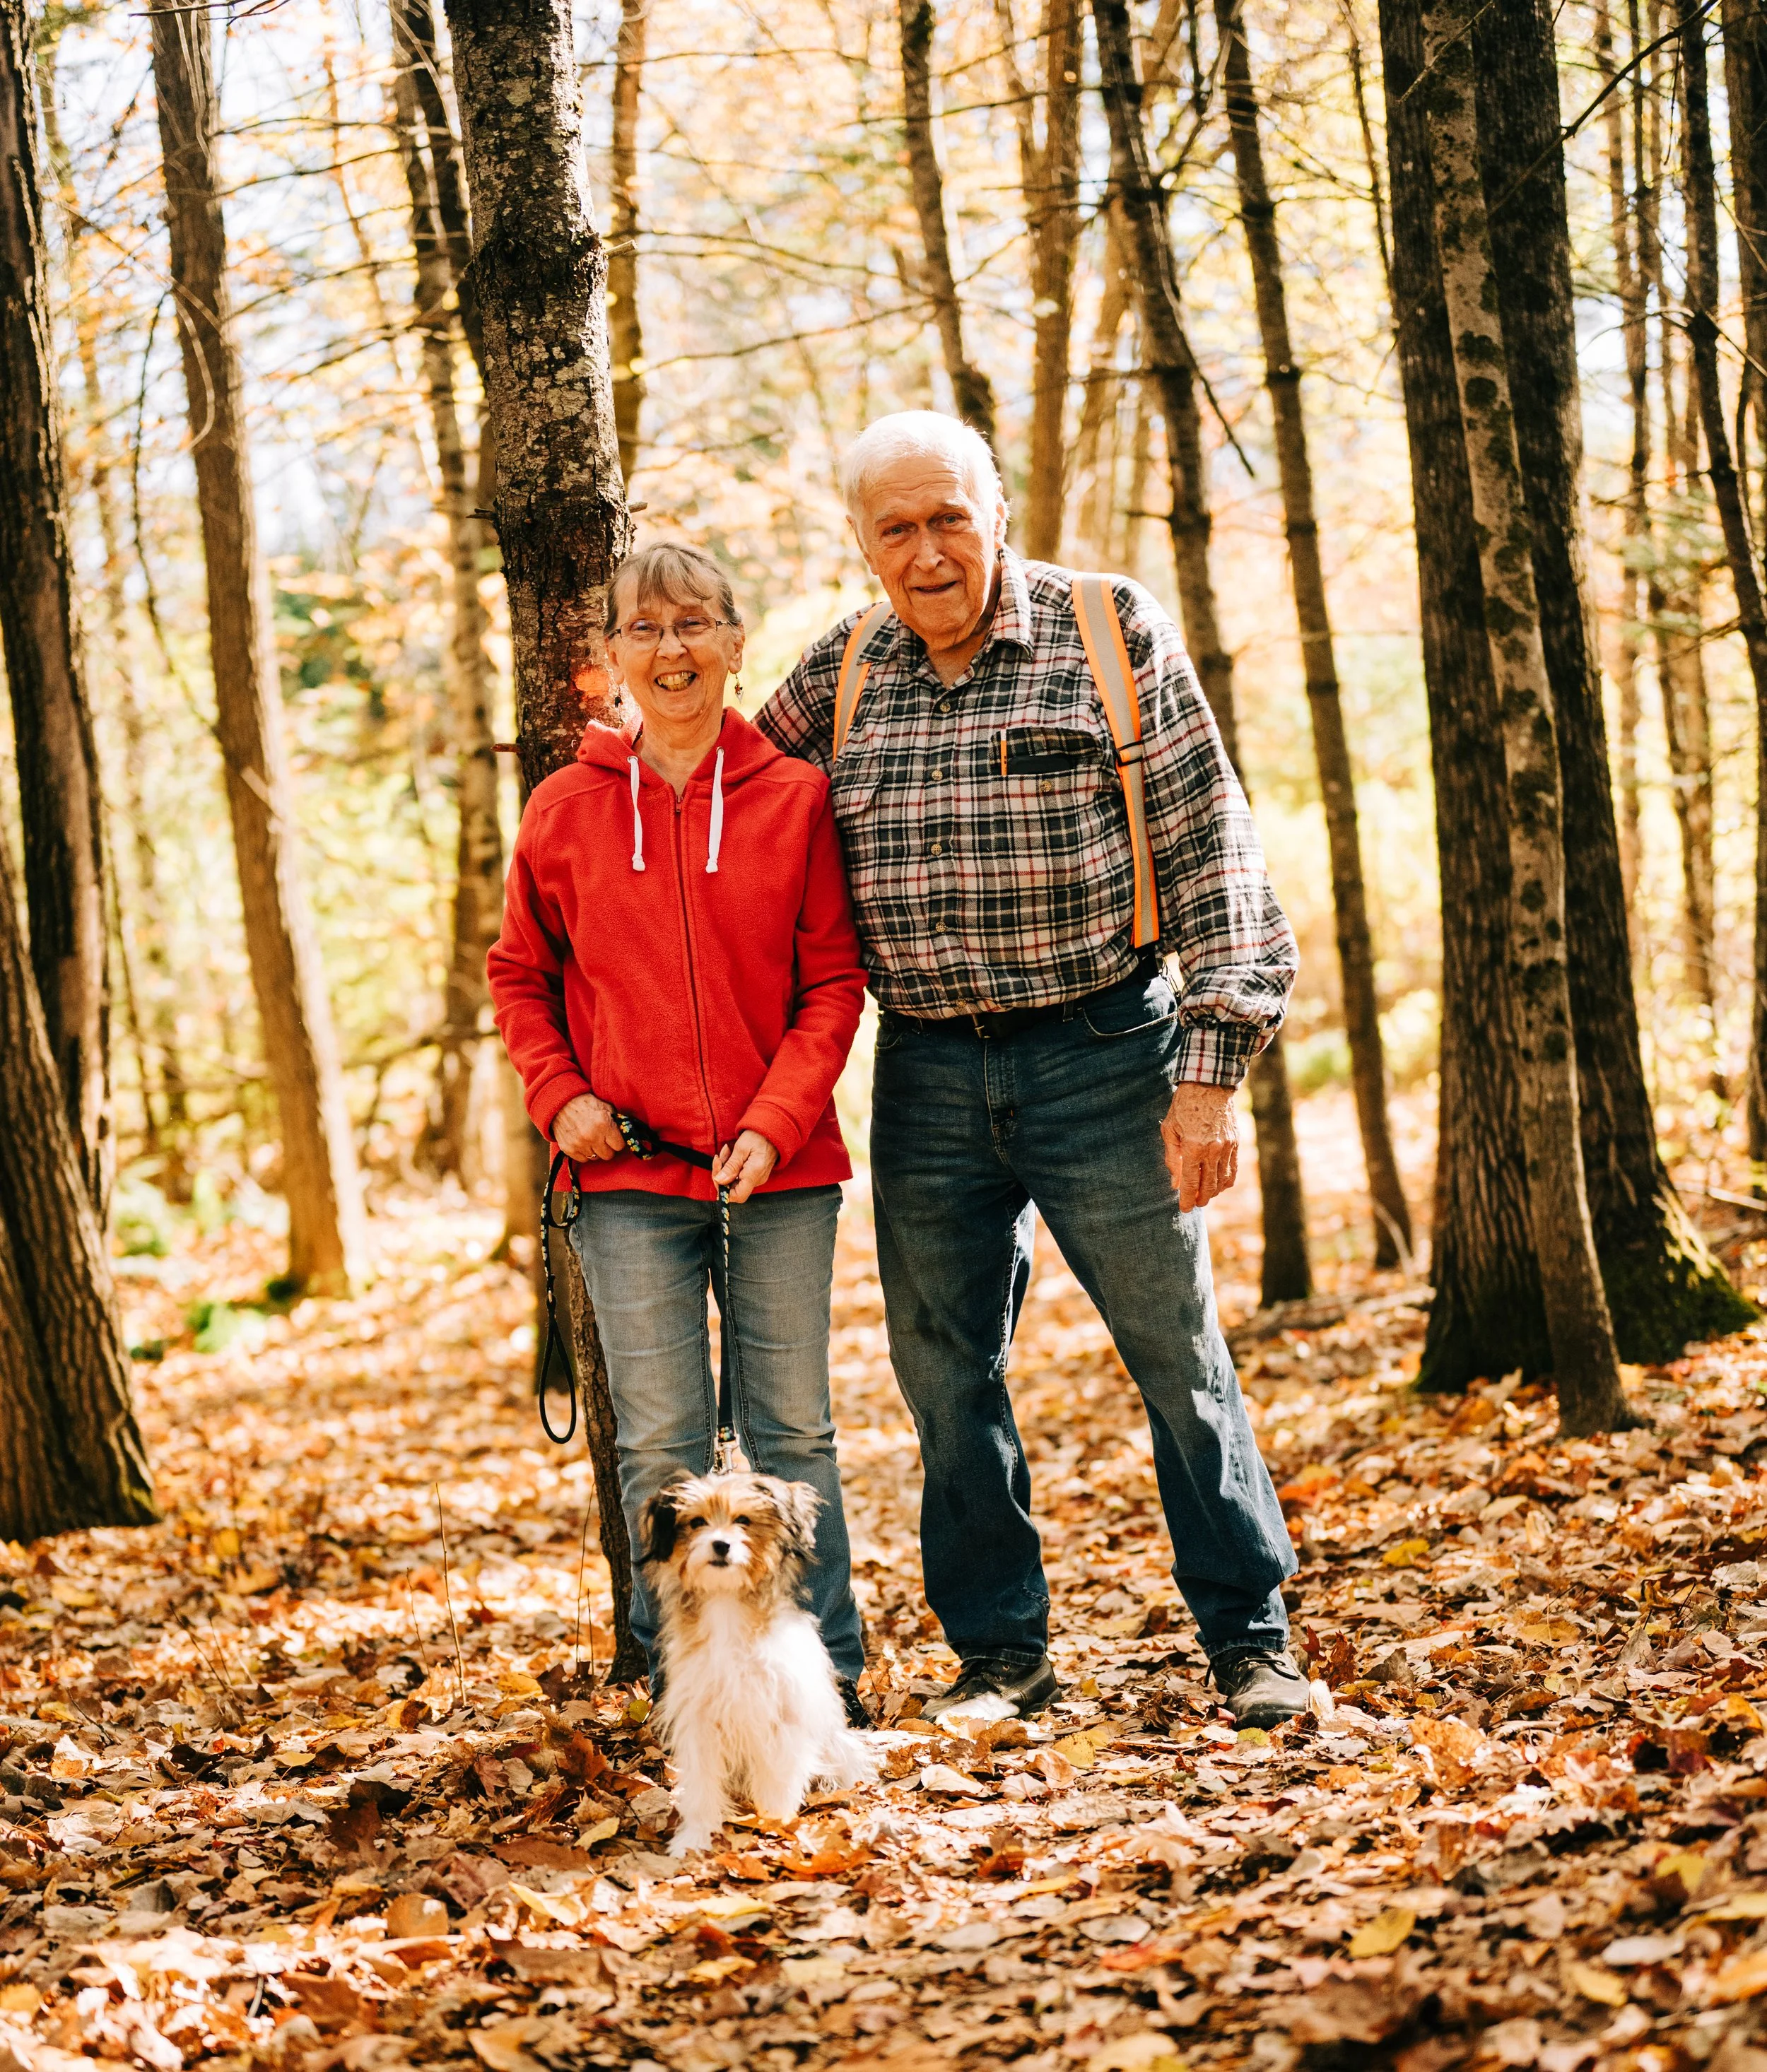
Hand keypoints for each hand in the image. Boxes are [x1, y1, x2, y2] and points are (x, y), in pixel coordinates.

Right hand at [553, 1093, 626, 1162]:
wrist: (560, 1103)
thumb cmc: (586, 1104)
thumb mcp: (605, 1107)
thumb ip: (616, 1121)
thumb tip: (626, 1133)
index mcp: (603, 1124)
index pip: (619, 1145)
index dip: (618, 1141)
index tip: (614, 1137)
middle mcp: (591, 1136)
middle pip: (608, 1155)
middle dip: (608, 1148)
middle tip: (603, 1139)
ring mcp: (579, 1144)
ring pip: (596, 1158)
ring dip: (596, 1150)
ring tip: (592, 1139)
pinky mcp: (568, 1149)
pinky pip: (583, 1160)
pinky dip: (584, 1153)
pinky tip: (583, 1142)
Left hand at [713, 1130, 778, 1202]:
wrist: (774, 1129)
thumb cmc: (759, 1136)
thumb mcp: (741, 1148)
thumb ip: (730, 1167)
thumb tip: (719, 1181)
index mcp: (754, 1174)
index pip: (737, 1196)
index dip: (723, 1190)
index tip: (717, 1175)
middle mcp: (757, 1179)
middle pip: (732, 1188)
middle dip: (721, 1173)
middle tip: (719, 1157)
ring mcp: (757, 1177)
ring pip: (734, 1180)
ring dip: (726, 1167)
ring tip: (727, 1150)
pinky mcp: (755, 1173)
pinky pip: (739, 1174)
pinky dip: (732, 1165)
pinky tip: (732, 1153)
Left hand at [1161, 1081, 1239, 1210]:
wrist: (1209, 1085)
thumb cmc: (1184, 1106)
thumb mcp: (1170, 1130)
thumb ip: (1172, 1159)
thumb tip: (1174, 1183)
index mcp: (1193, 1147)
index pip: (1190, 1183)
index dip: (1186, 1199)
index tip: (1184, 1209)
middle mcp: (1212, 1150)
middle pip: (1208, 1186)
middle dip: (1200, 1199)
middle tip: (1193, 1204)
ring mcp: (1227, 1148)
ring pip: (1222, 1181)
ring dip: (1213, 1192)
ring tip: (1204, 1195)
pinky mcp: (1236, 1143)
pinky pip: (1232, 1170)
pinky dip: (1225, 1181)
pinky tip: (1217, 1184)